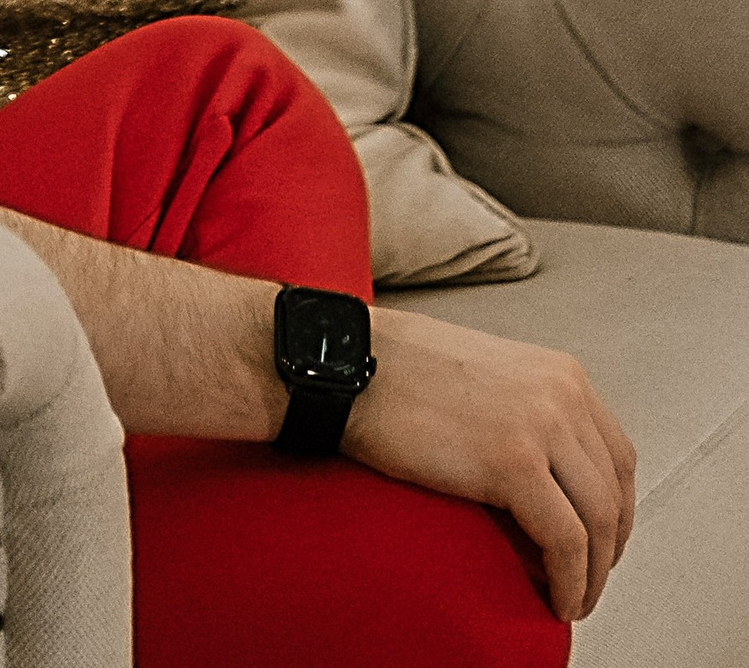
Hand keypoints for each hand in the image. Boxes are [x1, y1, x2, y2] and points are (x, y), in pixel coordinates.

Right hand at [348, 310, 635, 622]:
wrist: (348, 365)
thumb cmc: (396, 369)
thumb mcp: (487, 374)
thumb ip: (526, 406)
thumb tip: (543, 465)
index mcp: (559, 372)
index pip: (617, 456)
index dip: (615, 512)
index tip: (598, 544)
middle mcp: (561, 393)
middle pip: (614, 492)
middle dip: (607, 548)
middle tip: (586, 580)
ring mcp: (540, 425)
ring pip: (596, 522)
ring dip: (591, 574)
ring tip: (573, 599)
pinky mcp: (512, 462)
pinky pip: (564, 541)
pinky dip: (570, 580)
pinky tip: (558, 600)